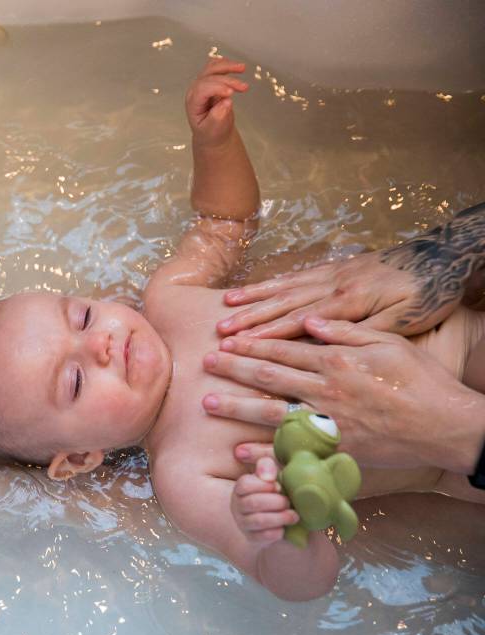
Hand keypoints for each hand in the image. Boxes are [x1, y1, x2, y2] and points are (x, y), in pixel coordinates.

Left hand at [185, 58, 248, 147]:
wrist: (212, 133)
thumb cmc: (211, 132)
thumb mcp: (213, 130)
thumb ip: (217, 117)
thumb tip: (226, 102)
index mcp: (193, 103)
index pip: (202, 90)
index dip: (217, 89)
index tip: (231, 93)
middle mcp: (195, 91)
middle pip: (209, 77)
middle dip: (228, 80)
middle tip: (244, 87)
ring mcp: (202, 84)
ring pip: (212, 68)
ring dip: (227, 66)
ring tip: (242, 68)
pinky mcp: (210, 80)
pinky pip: (216, 67)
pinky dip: (226, 64)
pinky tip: (236, 66)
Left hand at [201, 317, 484, 472]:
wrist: (447, 426)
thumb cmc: (421, 379)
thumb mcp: (388, 342)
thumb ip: (345, 331)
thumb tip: (309, 319)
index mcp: (336, 361)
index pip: (283, 349)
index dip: (251, 344)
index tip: (225, 340)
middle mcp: (327, 390)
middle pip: (269, 378)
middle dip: (233, 370)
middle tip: (204, 364)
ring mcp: (330, 422)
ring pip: (272, 413)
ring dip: (237, 407)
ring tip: (208, 403)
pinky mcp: (336, 450)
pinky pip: (292, 451)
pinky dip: (264, 451)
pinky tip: (237, 451)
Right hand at [216, 250, 444, 337]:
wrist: (443, 256)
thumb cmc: (428, 294)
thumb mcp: (405, 320)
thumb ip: (363, 331)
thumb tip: (321, 341)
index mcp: (350, 301)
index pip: (300, 322)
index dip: (268, 335)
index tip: (241, 346)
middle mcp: (334, 284)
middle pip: (284, 304)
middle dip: (250, 319)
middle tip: (221, 333)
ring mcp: (333, 272)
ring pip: (285, 287)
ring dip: (254, 298)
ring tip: (225, 307)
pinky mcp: (336, 266)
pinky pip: (297, 275)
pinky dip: (272, 282)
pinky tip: (254, 288)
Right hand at [230, 457, 299, 545]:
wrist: (282, 514)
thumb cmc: (279, 489)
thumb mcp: (274, 471)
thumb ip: (267, 464)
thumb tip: (267, 476)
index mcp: (241, 488)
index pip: (245, 484)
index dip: (264, 485)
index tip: (278, 486)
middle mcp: (238, 505)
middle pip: (252, 503)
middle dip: (276, 502)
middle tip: (289, 502)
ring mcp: (244, 523)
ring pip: (258, 521)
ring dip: (280, 517)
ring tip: (294, 515)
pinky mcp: (252, 538)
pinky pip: (263, 537)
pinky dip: (277, 532)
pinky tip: (286, 528)